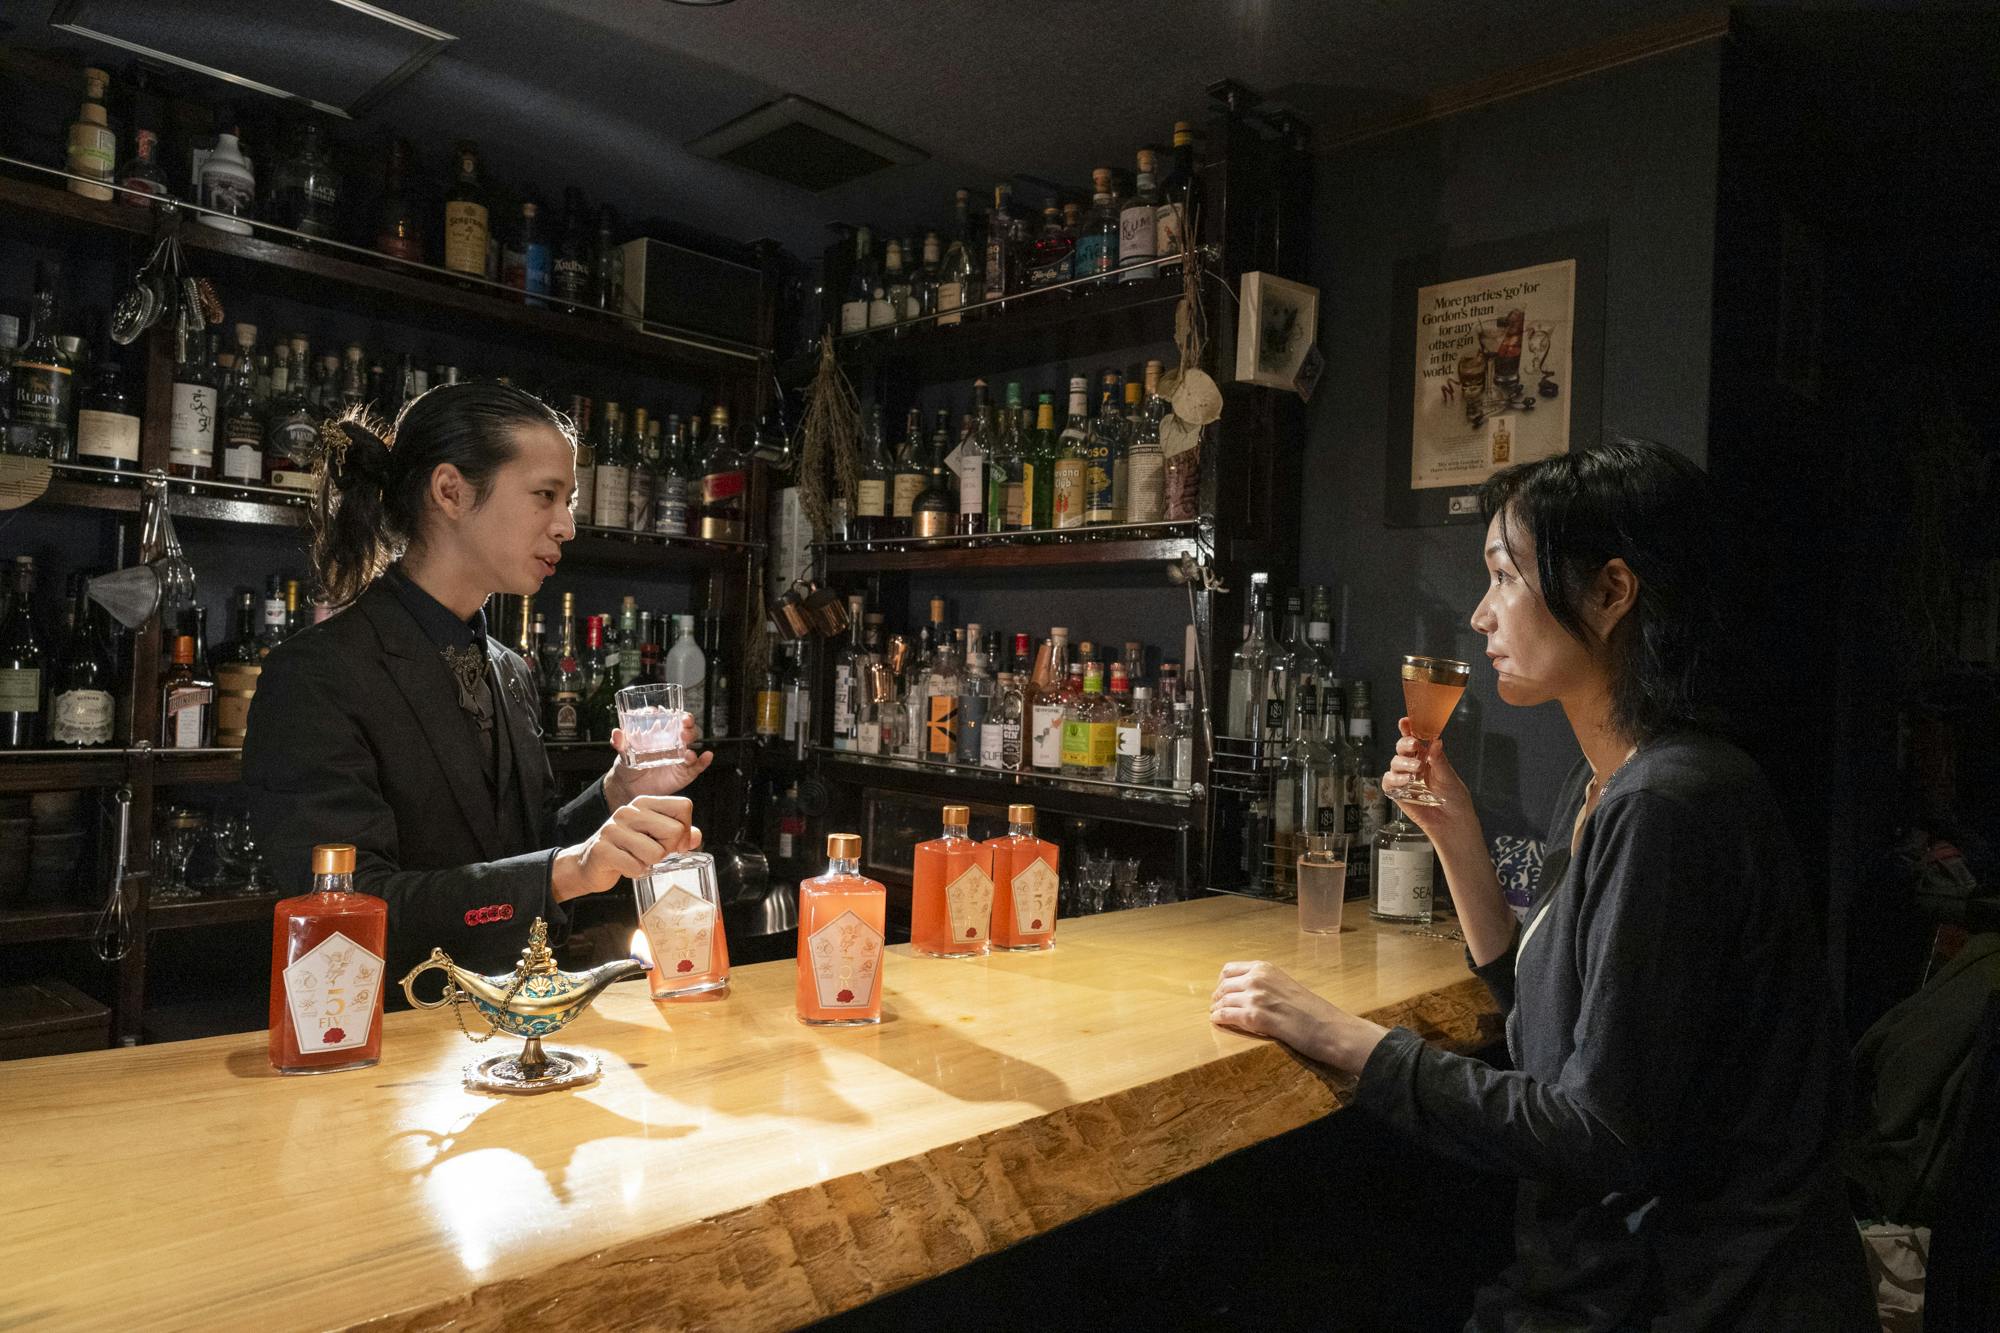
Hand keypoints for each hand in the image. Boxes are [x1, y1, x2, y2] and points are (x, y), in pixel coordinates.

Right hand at [552, 795, 701, 901]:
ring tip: (636, 858)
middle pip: (674, 831)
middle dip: (669, 849)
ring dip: (650, 863)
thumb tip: (696, 837)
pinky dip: (635, 872)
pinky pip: (636, 867)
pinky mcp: (603, 850)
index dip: (685, 829)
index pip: (683, 806)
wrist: (588, 864)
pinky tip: (625, 866)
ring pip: (657, 852)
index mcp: (644, 803)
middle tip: (652, 853)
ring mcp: (614, 829)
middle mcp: (629, 811)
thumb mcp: (654, 836)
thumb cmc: (626, 849)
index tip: (673, 842)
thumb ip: (679, 834)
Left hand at [603, 714, 712, 806]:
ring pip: (693, 746)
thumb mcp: (623, 753)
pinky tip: (707, 756)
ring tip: (687, 746)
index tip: (676, 713)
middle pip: (688, 730)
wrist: (630, 789)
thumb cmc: (628, 766)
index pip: (675, 720)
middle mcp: (674, 744)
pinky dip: (704, 761)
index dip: (679, 714)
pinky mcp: (684, 773)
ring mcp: (680, 758)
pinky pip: (697, 766)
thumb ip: (621, 743)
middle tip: (683, 727)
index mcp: (661, 734)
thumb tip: (616, 733)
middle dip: (688, 726)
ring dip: (693, 742)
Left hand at [1209, 960, 1386, 1074]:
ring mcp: (1255, 996)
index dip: (1222, 983)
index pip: (1229, 969)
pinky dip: (1219, 1019)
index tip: (1222, 992)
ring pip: (1222, 1001)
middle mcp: (1257, 978)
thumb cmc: (1312, 1011)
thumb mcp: (1285, 985)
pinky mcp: (1254, 1017)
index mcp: (1265, 968)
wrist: (1328, 1027)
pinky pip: (1225, 1015)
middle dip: (1218, 997)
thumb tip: (1245, 991)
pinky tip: (1218, 1023)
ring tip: (1217, 1016)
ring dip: (1217, 1009)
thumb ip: (1265, 984)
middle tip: (1217, 1007)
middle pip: (1223, 986)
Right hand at [1385, 717, 1473, 841]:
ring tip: (1416, 770)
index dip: (1408, 729)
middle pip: (1401, 748)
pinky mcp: (1398, 793)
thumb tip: (1436, 741)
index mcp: (1427, 758)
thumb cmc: (1455, 799)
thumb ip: (1440, 760)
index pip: (1415, 739)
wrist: (1452, 823)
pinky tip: (1405, 781)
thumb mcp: (1449, 777)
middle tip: (1413, 745)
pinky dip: (1395, 779)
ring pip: (1394, 763)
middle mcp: (1414, 766)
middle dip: (1405, 743)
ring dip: (1403, 763)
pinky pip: (1389, 781)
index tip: (1406, 721)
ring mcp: (1404, 779)